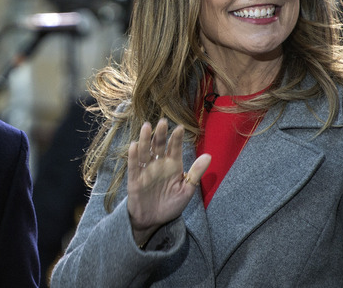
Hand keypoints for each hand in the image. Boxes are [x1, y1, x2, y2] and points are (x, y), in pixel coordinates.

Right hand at [127, 119, 210, 245]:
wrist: (153, 221)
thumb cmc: (171, 205)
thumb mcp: (186, 190)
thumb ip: (195, 173)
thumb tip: (209, 156)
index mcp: (172, 166)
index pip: (174, 148)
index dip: (176, 138)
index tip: (180, 128)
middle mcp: (158, 164)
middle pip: (158, 145)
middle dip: (160, 134)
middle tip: (162, 122)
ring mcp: (146, 170)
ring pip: (145, 151)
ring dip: (145, 139)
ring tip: (147, 127)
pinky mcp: (134, 179)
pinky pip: (133, 165)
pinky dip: (133, 155)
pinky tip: (135, 145)